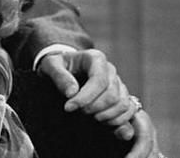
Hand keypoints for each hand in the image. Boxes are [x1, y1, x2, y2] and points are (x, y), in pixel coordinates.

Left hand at [38, 49, 160, 157]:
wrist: (64, 68)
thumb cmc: (57, 66)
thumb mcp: (50, 66)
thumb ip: (59, 76)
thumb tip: (72, 93)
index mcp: (95, 58)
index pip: (98, 80)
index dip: (85, 98)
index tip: (68, 107)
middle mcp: (110, 69)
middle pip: (112, 95)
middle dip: (93, 108)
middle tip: (76, 111)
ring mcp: (119, 83)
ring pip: (122, 104)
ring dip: (105, 116)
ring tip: (87, 116)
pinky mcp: (122, 95)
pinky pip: (129, 110)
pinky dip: (117, 120)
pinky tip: (100, 121)